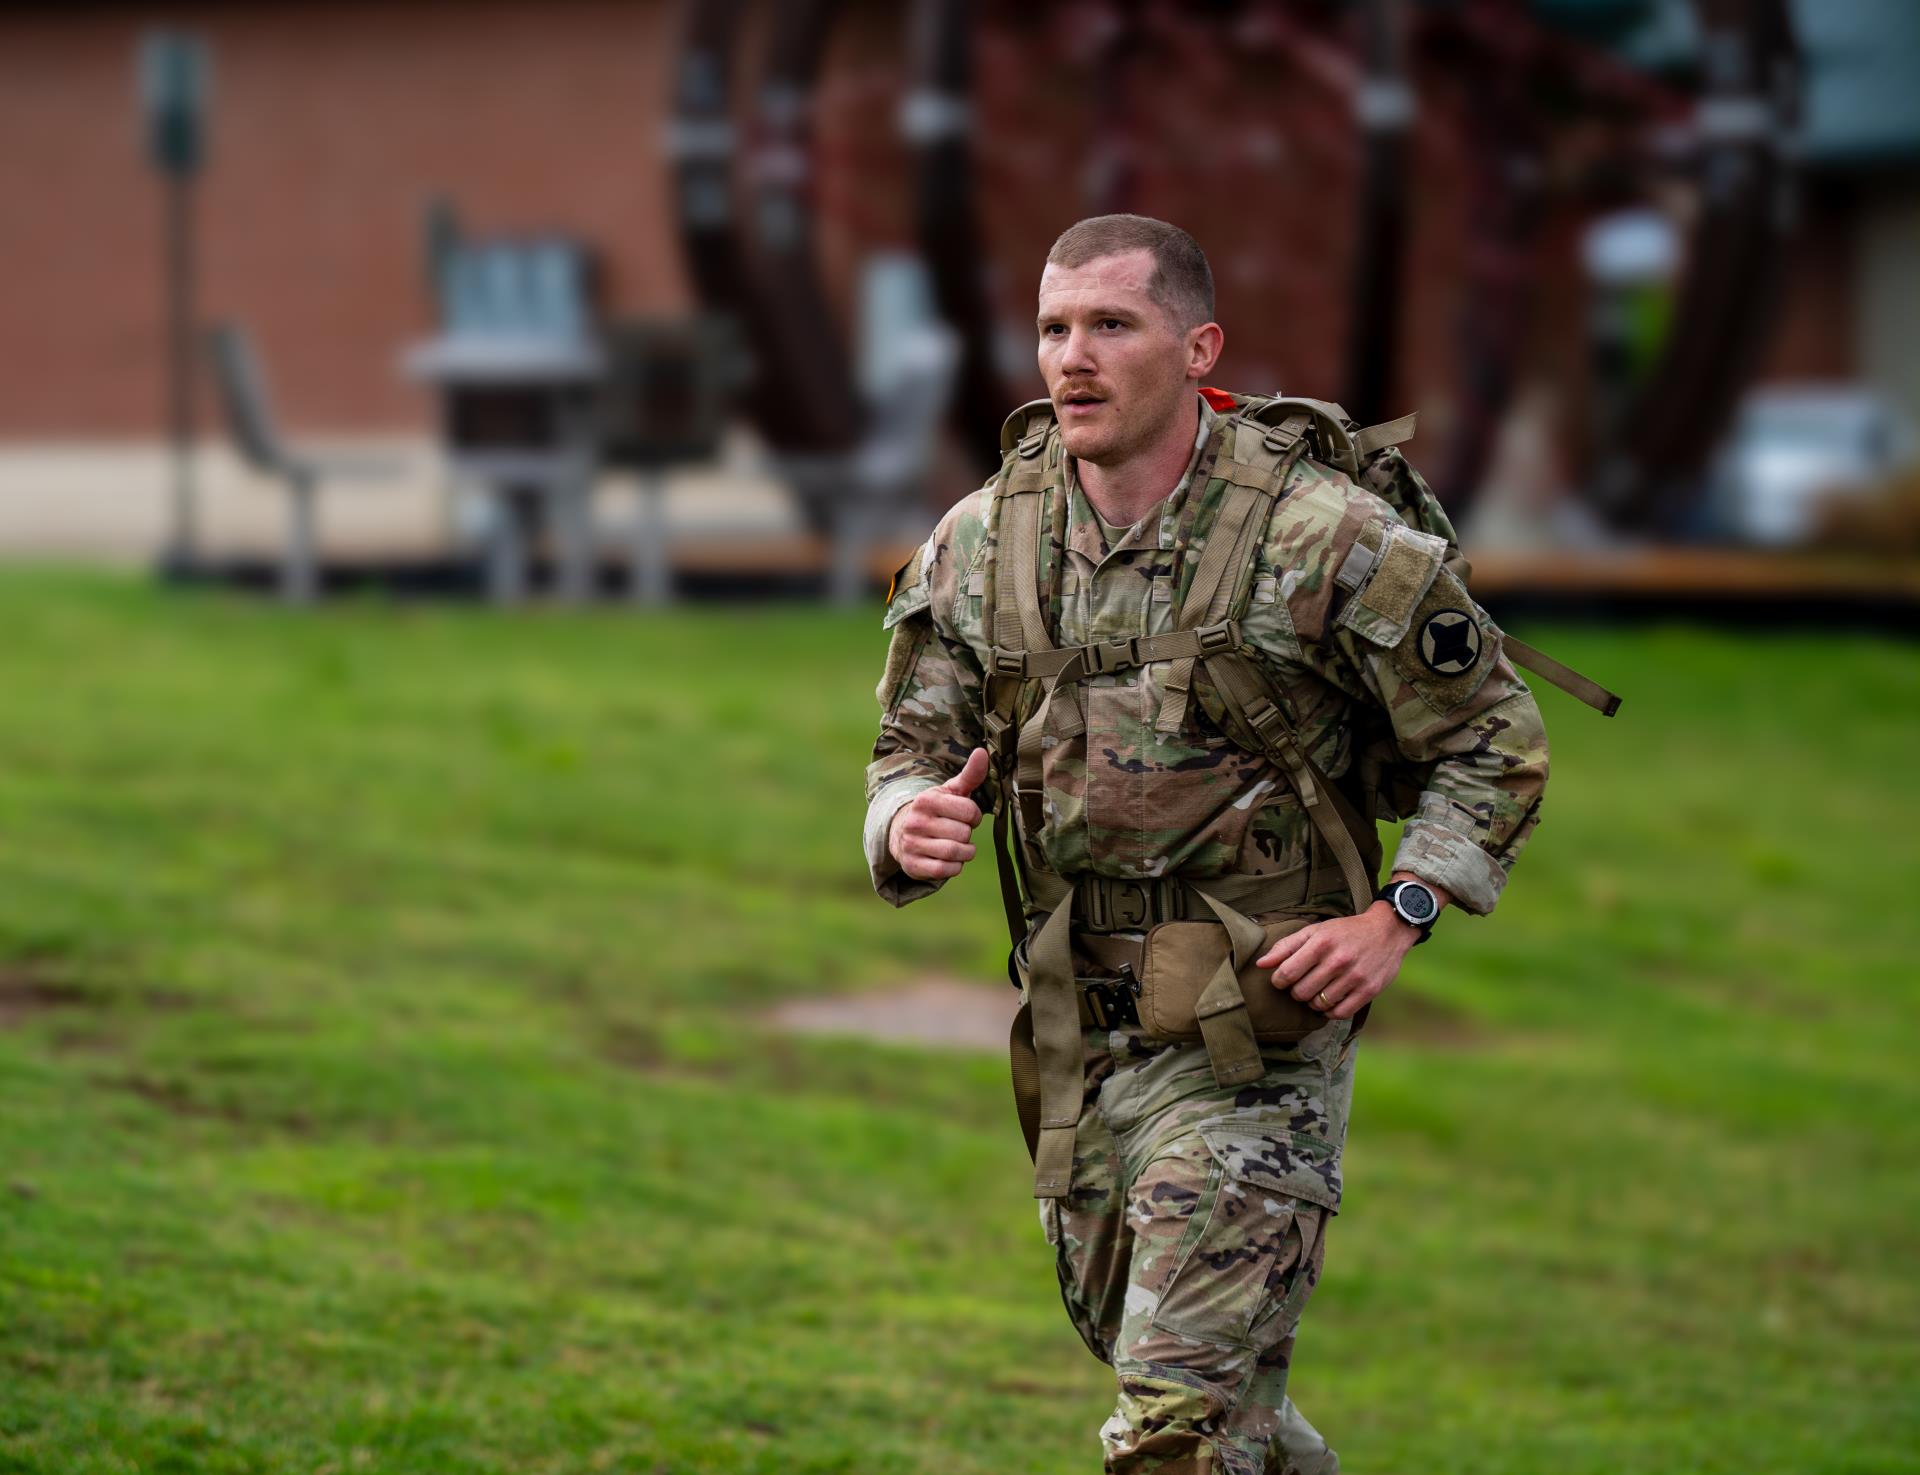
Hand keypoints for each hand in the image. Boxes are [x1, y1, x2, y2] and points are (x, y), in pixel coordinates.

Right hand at [888, 747, 989, 881]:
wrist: (902, 832)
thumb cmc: (936, 810)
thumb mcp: (951, 791)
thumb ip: (970, 774)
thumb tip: (982, 752)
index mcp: (926, 800)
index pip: (968, 811)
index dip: (974, 816)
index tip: (967, 817)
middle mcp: (915, 821)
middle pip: (963, 834)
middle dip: (967, 835)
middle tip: (959, 832)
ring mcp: (911, 844)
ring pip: (955, 853)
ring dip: (965, 852)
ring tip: (959, 846)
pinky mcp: (911, 865)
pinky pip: (945, 871)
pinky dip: (954, 867)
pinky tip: (950, 859)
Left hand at [1257, 903, 1419, 1020]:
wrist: (1387, 931)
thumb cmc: (1345, 932)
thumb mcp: (1315, 931)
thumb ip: (1286, 946)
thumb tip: (1260, 964)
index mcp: (1321, 943)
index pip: (1286, 973)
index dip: (1279, 981)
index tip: (1283, 979)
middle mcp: (1338, 960)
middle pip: (1300, 992)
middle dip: (1296, 991)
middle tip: (1302, 984)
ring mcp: (1355, 977)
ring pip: (1318, 1004)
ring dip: (1313, 1002)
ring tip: (1317, 991)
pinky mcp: (1369, 991)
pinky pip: (1339, 1013)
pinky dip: (1330, 1011)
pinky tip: (1330, 1000)